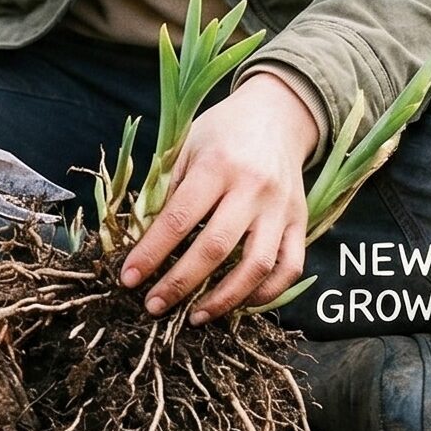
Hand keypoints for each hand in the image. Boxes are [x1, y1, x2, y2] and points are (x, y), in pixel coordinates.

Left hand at [118, 73, 316, 323]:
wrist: (278, 114)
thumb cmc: (222, 131)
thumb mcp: (186, 146)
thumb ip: (167, 190)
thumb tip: (141, 240)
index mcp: (217, 165)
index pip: (178, 218)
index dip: (151, 253)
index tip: (128, 278)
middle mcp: (253, 188)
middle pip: (215, 248)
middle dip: (180, 284)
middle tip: (154, 306)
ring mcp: (281, 208)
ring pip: (256, 266)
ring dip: (223, 299)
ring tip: (195, 316)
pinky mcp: (302, 222)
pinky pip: (289, 268)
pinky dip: (265, 294)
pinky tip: (238, 303)